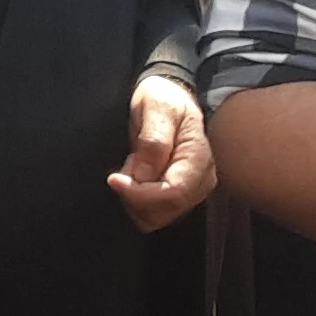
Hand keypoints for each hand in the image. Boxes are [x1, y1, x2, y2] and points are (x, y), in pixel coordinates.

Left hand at [110, 71, 215, 231]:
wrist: (171, 98)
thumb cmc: (165, 98)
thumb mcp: (157, 107)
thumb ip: (153, 140)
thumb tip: (143, 176)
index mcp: (199, 158)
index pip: (173, 193)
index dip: (140, 193)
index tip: (114, 179)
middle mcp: (200, 181)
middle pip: (163, 211)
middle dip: (135, 194)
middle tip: (129, 162)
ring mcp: (191, 191)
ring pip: (156, 217)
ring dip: (135, 197)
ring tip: (134, 164)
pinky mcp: (178, 196)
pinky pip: (152, 213)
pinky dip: (137, 199)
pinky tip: (138, 174)